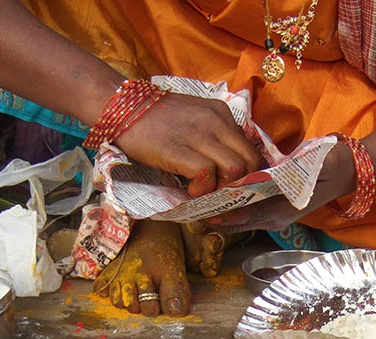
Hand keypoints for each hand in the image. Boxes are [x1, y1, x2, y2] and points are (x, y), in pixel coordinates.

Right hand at [115, 92, 263, 196]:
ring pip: (234, 169)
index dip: (250, 174)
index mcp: (222, 114)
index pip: (252, 149)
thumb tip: (229, 166)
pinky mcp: (178, 149)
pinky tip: (191, 189)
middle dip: (242, 185)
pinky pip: (206, 174)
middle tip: (223, 194)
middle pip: (251, 161)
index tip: (237, 186)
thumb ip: (215, 137)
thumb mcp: (195, 119)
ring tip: (206, 191)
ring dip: (223, 188)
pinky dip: (202, 189)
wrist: (123, 108)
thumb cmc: (156, 118)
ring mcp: (199, 135)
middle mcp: (217, 121)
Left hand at [205, 139, 356, 231]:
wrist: (349, 167)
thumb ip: (289, 176)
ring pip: (240, 218)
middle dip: (214, 218)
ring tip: (194, 207)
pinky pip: (248, 211)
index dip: (223, 214)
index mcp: (283, 211)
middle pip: (238, 222)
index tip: (201, 210)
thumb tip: (263, 179)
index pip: (246, 216)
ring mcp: (275, 214)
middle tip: (188, 211)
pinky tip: (216, 199)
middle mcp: (276, 217)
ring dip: (219, 213)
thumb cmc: (332, 165)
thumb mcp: (312, 168)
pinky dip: (231, 207)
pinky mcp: (274, 206)